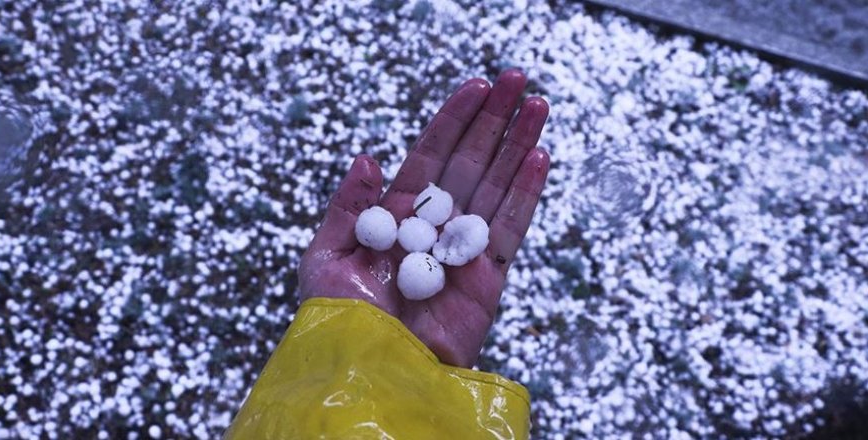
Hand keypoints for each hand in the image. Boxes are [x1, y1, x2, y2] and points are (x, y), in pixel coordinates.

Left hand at [298, 70, 549, 366]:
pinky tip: (540, 155)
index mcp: (397, 216)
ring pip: (497, 184)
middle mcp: (435, 226)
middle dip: (493, 120)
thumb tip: (368, 156)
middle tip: (516, 78)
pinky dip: (526, 191)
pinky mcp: (488, 277)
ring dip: (518, 143)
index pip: (430, 156)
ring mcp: (464, 249)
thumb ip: (349, 206)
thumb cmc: (339, 320)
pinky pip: (511, 227)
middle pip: (470, 162)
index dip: (452, 120)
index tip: (474, 86)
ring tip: (537, 104)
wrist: (369, 371)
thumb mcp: (327, 256)